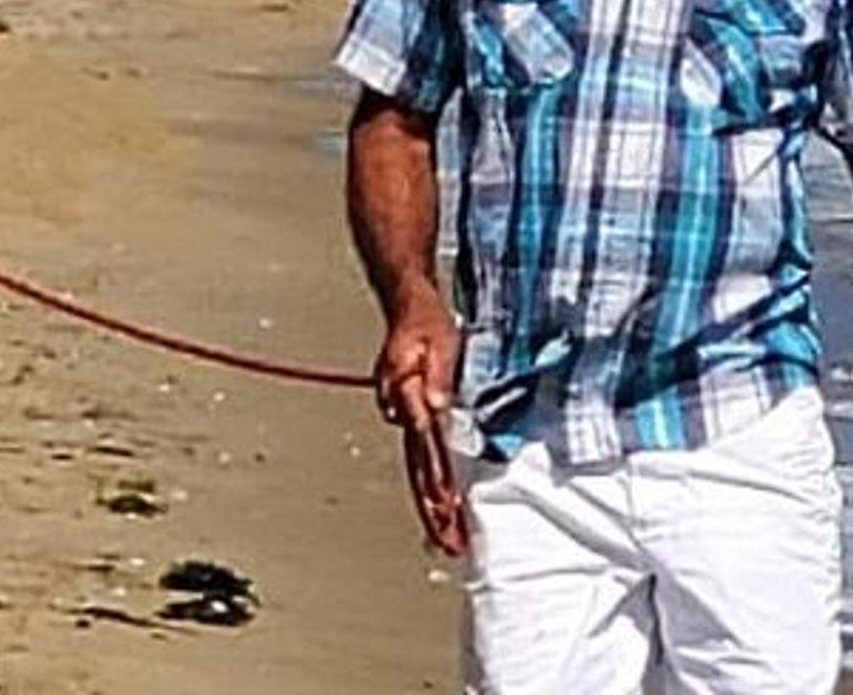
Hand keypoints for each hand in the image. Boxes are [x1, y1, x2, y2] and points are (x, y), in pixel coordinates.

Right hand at [375, 292, 465, 556]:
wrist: (408, 305)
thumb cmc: (424, 321)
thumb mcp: (436, 340)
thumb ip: (436, 374)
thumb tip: (437, 406)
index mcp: (409, 399)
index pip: (427, 450)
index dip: (438, 483)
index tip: (448, 512)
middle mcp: (403, 413)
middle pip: (417, 471)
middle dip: (434, 512)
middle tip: (449, 546)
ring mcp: (405, 415)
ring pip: (417, 470)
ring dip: (432, 505)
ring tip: (446, 537)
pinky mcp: (413, 414)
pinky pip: (421, 458)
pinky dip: (430, 484)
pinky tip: (441, 503)